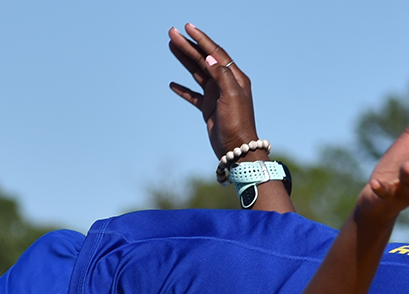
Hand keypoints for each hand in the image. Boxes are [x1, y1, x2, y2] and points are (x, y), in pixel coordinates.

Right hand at [167, 24, 258, 161]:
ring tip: (171, 46)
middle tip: (172, 33)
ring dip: (184, 60)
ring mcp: (216, 96)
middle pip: (204, 60)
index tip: (187, 27)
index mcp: (234, 78)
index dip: (201, 39)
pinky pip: (193, 95)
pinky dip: (183, 89)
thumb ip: (221, 76)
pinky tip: (172, 84)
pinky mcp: (209, 108)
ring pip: (197, 73)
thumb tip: (211, 58)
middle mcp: (225, 84)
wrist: (237, 150)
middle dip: (188, 46)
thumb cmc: (237, 124)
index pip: (216, 53)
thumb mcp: (231, 97)